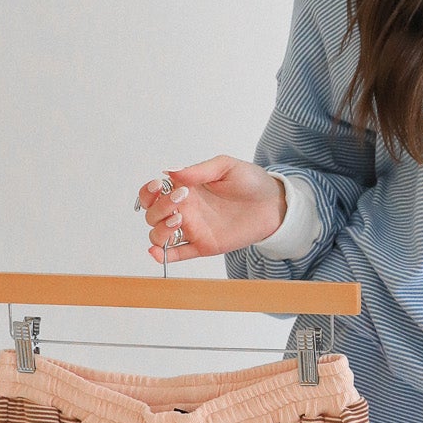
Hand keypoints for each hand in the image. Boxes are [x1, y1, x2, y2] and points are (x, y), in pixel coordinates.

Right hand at [133, 156, 287, 263]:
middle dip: (158, 208)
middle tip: (180, 201)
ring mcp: (193, 229)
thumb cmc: (251, 182)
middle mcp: (185, 210)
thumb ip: (199, 170)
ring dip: (160, 229)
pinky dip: (163, 256)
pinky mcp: (203, 246)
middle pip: (152, 214)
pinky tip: (157, 253)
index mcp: (184, 189)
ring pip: (159, 235)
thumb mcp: (226, 167)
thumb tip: (170, 172)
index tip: (158, 186)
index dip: (148, 192)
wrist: (274, 205)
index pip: (153, 193)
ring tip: (178, 220)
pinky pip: (177, 254)